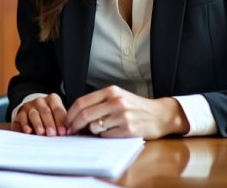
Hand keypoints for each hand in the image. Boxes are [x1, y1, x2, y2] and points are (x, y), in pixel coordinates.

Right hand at [13, 93, 67, 135]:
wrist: (33, 112)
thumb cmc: (50, 117)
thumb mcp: (57, 117)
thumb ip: (63, 123)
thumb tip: (72, 133)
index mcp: (53, 100)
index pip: (58, 110)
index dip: (61, 121)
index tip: (63, 132)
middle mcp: (41, 101)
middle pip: (45, 111)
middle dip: (49, 123)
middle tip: (52, 134)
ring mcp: (29, 106)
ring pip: (34, 114)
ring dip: (38, 124)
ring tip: (41, 133)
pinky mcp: (20, 113)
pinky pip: (22, 118)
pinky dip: (25, 125)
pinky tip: (28, 131)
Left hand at [64, 85, 188, 138]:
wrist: (160, 115)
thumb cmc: (135, 106)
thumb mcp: (118, 97)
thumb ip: (99, 102)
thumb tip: (75, 116)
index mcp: (111, 91)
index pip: (82, 102)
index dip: (70, 114)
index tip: (65, 122)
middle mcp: (116, 102)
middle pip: (85, 115)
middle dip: (74, 125)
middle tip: (70, 131)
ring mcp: (123, 116)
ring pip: (94, 126)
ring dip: (91, 131)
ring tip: (97, 129)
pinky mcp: (128, 130)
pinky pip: (106, 136)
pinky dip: (104, 136)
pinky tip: (112, 132)